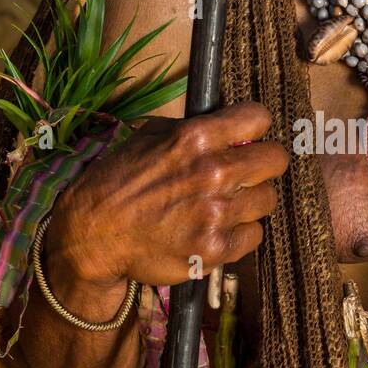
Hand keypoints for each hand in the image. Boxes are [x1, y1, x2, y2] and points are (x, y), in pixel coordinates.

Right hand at [46, 102, 288, 291]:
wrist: (92, 236)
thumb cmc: (117, 183)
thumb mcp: (147, 137)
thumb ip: (191, 129)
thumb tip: (228, 126)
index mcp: (197, 138)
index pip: (257, 118)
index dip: (253, 126)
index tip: (248, 136)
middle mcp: (213, 173)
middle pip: (275, 160)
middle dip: (262, 163)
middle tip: (245, 173)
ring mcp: (216, 214)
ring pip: (267, 200)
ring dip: (249, 201)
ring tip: (224, 205)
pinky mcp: (215, 249)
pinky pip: (254, 236)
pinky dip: (239, 234)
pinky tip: (216, 229)